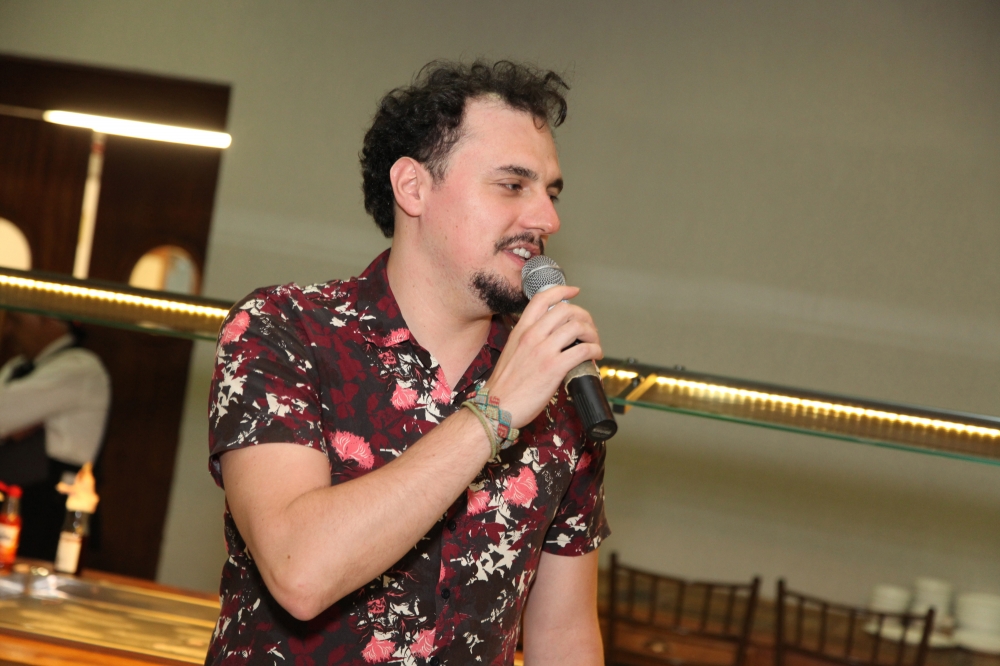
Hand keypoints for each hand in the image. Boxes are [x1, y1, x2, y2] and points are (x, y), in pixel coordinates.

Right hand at [485, 285, 601, 427]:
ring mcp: (543, 351)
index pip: (543, 299)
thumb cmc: (504, 386)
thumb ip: (528, 341)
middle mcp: (532, 336)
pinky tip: (595, 356)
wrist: (496, 407)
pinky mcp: (554, 368)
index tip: (574, 291)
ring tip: (594, 343)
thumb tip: (550, 339)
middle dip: (584, 316)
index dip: (562, 290)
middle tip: (589, 328)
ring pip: (577, 327)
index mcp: (521, 330)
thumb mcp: (511, 352)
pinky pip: (582, 350)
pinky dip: (594, 350)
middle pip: (566, 310)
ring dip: (592, 333)